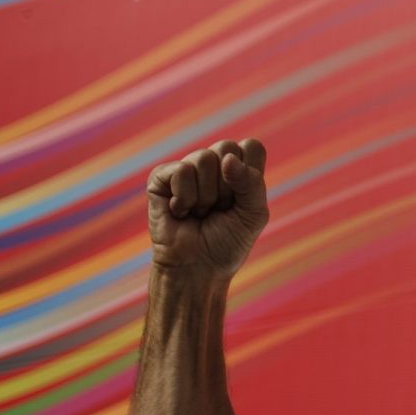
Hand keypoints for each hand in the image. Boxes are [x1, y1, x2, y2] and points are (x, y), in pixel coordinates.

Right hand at [146, 139, 268, 277]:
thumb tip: (228, 159)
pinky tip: (180, 212)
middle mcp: (213, 165)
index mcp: (239, 168)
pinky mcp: (161, 178)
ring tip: (199, 212)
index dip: (250, 175)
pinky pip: (181, 171)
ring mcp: (186, 169)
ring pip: (203, 158)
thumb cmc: (227, 242)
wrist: (197, 268)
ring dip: (206, 196)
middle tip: (219, 209)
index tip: (241, 201)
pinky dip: (185, 198)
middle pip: (226, 148)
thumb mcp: (254, 214)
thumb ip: (252, 183)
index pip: (251, 146)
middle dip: (227, 187)